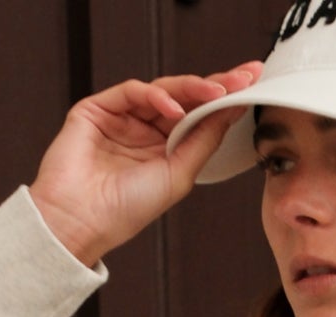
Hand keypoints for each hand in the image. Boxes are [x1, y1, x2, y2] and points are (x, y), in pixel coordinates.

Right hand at [28, 61, 263, 266]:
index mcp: (166, 148)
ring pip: (162, 90)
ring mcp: (122, 118)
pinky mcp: (97, 109)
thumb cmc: (127, 208)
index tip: (252, 87)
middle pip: (185, 98)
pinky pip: (132, 92)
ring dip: (192, 88)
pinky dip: (155, 96)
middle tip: (244, 77)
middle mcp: (146, 130)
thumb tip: (230, 112)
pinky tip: (173, 109)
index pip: (199, 116)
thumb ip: (203, 140)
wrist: (83, 220)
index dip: (225, 101)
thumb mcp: (179, 174)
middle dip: (216, 85)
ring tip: (216, 92)